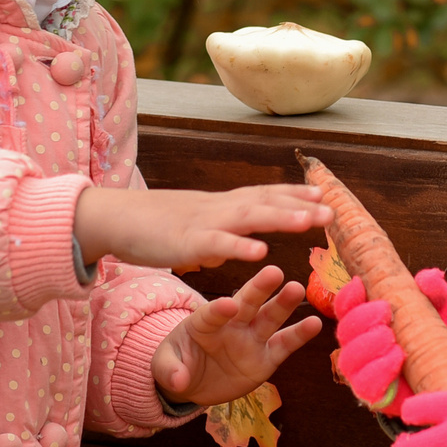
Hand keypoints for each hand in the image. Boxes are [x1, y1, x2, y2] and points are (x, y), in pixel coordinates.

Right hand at [74, 183, 329, 273]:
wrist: (112, 217)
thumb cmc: (152, 226)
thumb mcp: (194, 227)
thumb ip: (221, 234)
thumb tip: (241, 243)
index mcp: (220, 205)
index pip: (263, 194)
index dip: (293, 193)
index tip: (324, 193)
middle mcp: (217, 208)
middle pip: (265, 202)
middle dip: (300, 204)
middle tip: (333, 210)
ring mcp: (202, 223)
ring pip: (248, 218)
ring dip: (281, 217)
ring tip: (311, 220)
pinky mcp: (185, 243)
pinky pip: (217, 245)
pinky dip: (239, 247)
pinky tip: (261, 253)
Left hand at [152, 265, 323, 404]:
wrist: (196, 382)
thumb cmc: (177, 364)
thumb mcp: (165, 366)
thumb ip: (170, 370)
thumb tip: (179, 381)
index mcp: (203, 322)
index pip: (210, 314)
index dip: (218, 309)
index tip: (229, 304)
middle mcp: (231, 324)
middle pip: (247, 303)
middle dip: (259, 288)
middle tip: (274, 271)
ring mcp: (251, 339)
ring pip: (269, 318)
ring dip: (283, 304)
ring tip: (297, 288)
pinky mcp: (267, 358)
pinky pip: (284, 345)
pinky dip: (299, 334)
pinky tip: (315, 323)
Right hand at [331, 267, 446, 414]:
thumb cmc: (434, 335)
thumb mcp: (438, 309)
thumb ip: (433, 292)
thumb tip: (429, 278)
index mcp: (367, 320)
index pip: (346, 307)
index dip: (348, 296)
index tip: (359, 285)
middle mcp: (360, 345)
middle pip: (344, 332)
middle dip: (361, 319)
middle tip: (385, 311)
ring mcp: (365, 372)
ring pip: (349, 360)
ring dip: (368, 346)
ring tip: (392, 339)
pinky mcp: (375, 395)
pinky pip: (365, 387)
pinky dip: (377, 372)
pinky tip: (396, 360)